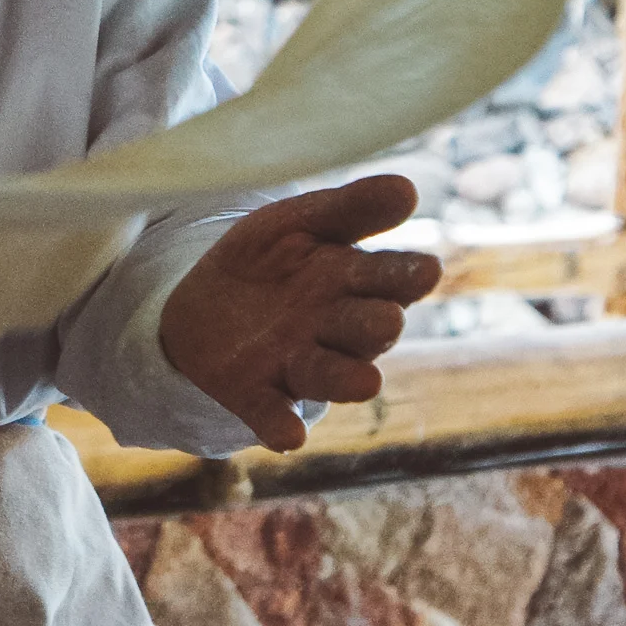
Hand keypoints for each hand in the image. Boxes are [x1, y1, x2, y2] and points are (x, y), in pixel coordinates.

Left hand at [157, 174, 440, 452]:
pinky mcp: (256, 393)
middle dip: (377, 325)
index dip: (405, 276)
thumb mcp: (301, 222)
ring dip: (346, 379)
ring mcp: (297, 363)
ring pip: (331, 374)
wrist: (200, 301)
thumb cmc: (270, 259)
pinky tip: (287, 436)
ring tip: (366, 382)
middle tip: (386, 321)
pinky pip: (271, 412)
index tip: (424, 271)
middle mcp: (335, 328)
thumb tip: (409, 188)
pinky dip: (279, 424)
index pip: (390, 278)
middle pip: (367, 328)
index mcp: (353, 280)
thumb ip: (351, 209)